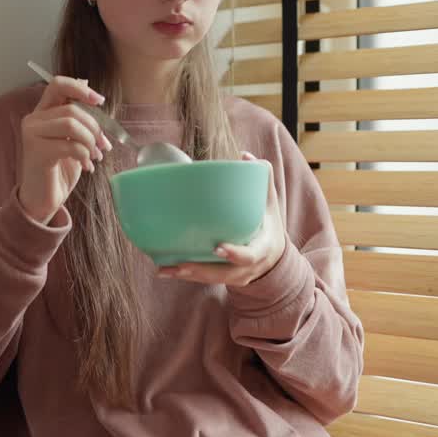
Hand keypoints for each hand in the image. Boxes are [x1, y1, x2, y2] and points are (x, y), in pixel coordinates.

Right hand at [17, 75, 111, 223]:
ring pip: (72, 125)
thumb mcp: (73, 138)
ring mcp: (32, 135)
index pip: (58, 85)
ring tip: (94, 157)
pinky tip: (87, 167)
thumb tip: (86, 83)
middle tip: (103, 146)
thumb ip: (77, 115)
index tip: (99, 101)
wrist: (44, 199)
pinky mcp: (36, 152)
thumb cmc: (60, 168)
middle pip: (72, 110)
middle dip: (94, 128)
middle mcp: (33, 119)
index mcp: (42, 112)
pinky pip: (70, 146)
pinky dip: (84, 156)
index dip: (80, 89)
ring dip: (90, 142)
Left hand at [157, 152, 285, 285]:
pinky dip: (183, 275)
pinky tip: (163, 270)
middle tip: (180, 264)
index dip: (235, 254)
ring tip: (163, 269)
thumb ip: (262, 180)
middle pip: (223, 274)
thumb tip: (245, 157)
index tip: (218, 248)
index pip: (250, 255)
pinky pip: (201, 280)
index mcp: (261, 249)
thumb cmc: (269, 225)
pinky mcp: (221, 279)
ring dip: (186, 275)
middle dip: (201, 270)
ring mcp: (234, 277)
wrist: (274, 258)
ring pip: (209, 280)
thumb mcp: (271, 204)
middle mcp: (247, 268)